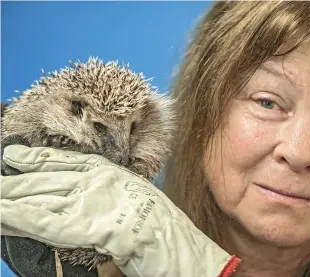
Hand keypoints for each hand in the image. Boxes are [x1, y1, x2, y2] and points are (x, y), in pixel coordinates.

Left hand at [1, 145, 239, 276]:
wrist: (172, 238)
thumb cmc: (159, 220)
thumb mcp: (134, 195)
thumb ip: (107, 191)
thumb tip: (84, 196)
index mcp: (108, 171)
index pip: (64, 160)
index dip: (36, 158)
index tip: (15, 155)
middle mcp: (94, 180)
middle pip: (45, 179)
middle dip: (16, 183)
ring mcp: (86, 201)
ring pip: (39, 197)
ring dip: (10, 199)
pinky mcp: (81, 225)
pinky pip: (43, 221)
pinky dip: (19, 217)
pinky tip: (1, 214)